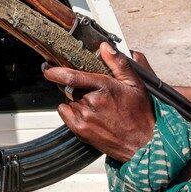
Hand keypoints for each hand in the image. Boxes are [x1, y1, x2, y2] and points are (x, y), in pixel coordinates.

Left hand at [42, 43, 155, 162]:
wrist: (144, 144)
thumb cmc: (141, 114)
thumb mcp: (136, 84)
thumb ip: (119, 63)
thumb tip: (105, 47)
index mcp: (104, 87)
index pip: (71, 76)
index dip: (55, 71)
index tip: (47, 67)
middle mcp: (91, 102)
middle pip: (70, 87)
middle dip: (76, 86)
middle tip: (93, 93)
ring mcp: (84, 117)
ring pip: (69, 100)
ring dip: (77, 99)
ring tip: (97, 107)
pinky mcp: (80, 130)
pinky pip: (65, 113)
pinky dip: (72, 111)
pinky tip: (89, 114)